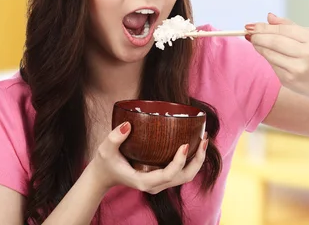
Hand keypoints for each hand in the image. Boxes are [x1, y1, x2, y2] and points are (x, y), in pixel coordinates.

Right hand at [90, 122, 207, 194]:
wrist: (103, 175)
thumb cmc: (105, 162)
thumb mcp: (105, 149)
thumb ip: (114, 137)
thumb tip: (127, 125)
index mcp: (144, 181)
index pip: (168, 175)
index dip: (179, 161)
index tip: (185, 144)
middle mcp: (155, 185)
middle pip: (184, 177)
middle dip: (197, 159)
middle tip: (204, 139)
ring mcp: (160, 183)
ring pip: (186, 176)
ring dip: (198, 159)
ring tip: (204, 138)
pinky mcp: (162, 177)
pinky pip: (182, 171)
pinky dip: (192, 159)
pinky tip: (195, 142)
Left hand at [246, 13, 308, 97]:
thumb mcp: (308, 38)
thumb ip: (288, 27)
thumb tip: (269, 17)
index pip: (283, 30)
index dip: (265, 27)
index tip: (253, 25)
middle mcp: (308, 54)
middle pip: (275, 42)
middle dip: (258, 36)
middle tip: (250, 34)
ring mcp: (298, 69)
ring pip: (270, 54)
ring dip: (259, 47)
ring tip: (255, 42)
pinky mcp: (289, 80)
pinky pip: (272, 65)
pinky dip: (267, 58)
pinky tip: (268, 54)